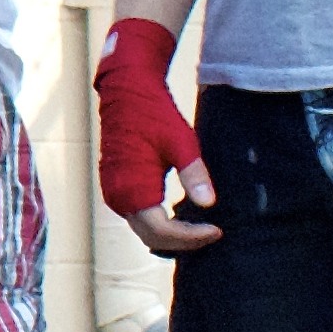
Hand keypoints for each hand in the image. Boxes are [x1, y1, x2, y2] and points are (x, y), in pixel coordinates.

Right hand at [97, 16, 218, 249]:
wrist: (126, 90)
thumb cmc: (153, 113)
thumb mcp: (180, 142)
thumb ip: (194, 175)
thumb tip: (208, 204)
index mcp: (132, 189)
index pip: (162, 232)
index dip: (191, 237)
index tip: (217, 230)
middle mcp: (118, 197)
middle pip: (152, 237)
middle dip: (183, 241)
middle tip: (213, 233)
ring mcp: (114, 192)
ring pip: (145, 230)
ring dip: (172, 235)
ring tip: (201, 228)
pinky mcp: (118, 186)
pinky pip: (139, 216)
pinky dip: (161, 223)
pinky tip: (183, 216)